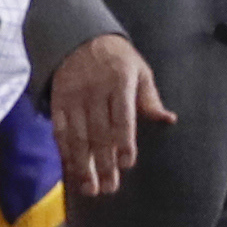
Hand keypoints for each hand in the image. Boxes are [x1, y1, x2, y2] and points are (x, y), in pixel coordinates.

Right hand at [51, 35, 169, 198]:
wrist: (80, 38)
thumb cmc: (118, 61)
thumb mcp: (140, 71)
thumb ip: (150, 99)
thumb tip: (169, 120)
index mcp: (120, 81)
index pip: (122, 115)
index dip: (123, 140)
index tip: (126, 164)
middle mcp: (94, 89)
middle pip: (99, 131)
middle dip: (103, 162)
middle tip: (109, 188)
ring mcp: (74, 96)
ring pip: (77, 135)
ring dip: (82, 164)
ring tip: (89, 188)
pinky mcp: (57, 101)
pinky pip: (59, 130)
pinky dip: (64, 151)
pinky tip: (71, 170)